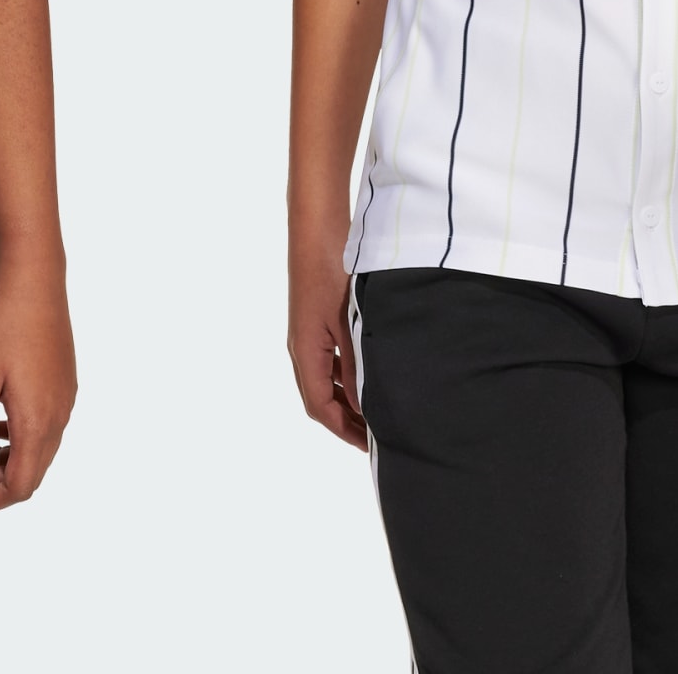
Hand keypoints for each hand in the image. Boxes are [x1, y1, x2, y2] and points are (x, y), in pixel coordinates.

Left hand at [0, 261, 74, 510]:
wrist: (34, 284)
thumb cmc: (5, 325)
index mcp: (36, 421)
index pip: (20, 485)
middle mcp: (58, 415)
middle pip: (31, 473)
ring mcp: (65, 399)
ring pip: (39, 450)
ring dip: (7, 457)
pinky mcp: (65, 384)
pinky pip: (46, 426)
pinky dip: (20, 436)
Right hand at [288, 235, 364, 448]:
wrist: (317, 231)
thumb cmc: (331, 273)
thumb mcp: (349, 324)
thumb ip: (356, 366)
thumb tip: (364, 405)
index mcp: (305, 351)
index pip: (319, 406)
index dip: (344, 430)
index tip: (371, 446)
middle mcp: (300, 347)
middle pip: (318, 398)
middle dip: (345, 420)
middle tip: (378, 435)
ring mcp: (305, 333)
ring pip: (322, 380)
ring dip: (344, 399)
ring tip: (375, 410)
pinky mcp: (314, 320)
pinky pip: (326, 360)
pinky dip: (343, 377)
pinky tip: (365, 375)